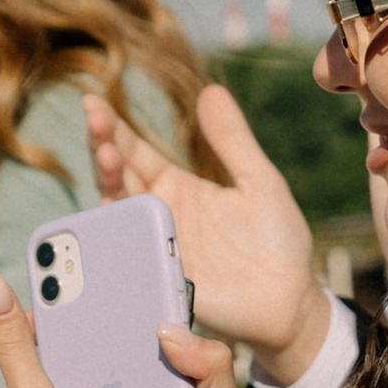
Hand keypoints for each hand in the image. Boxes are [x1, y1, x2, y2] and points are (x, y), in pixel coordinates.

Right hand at [86, 82, 330, 379]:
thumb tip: (212, 89)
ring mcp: (155, 246)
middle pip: (117, 177)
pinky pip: (128, 257)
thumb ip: (233, 140)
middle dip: (102, 148)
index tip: (96, 103)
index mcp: (176, 187)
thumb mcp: (258, 180)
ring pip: (116, 213)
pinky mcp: (160, 277)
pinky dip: (114, 237)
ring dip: (107, 185)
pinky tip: (108, 212)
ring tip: (108, 157)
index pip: (136, 152)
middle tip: (97, 123)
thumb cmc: (277, 240)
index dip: (113, 129)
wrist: (291, 298)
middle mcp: (158, 215)